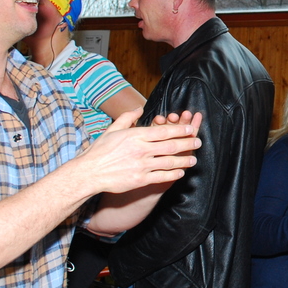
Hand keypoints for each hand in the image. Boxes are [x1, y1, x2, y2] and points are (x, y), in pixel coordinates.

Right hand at [79, 108, 202, 193]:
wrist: (89, 172)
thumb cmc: (100, 150)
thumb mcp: (113, 129)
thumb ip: (128, 117)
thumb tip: (140, 108)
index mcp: (136, 135)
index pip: (164, 131)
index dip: (180, 130)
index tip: (191, 128)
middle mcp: (141, 150)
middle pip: (170, 146)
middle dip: (187, 144)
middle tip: (198, 142)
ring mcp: (141, 165)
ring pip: (169, 162)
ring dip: (184, 160)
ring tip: (193, 159)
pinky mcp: (140, 179)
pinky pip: (161, 176)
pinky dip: (173, 174)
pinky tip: (180, 173)